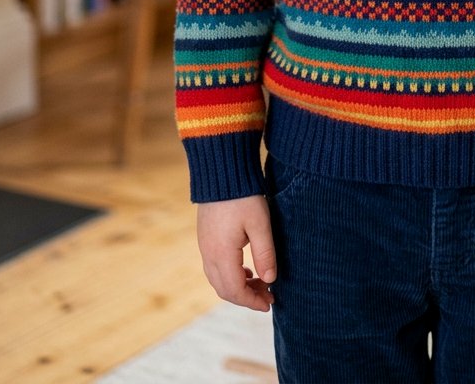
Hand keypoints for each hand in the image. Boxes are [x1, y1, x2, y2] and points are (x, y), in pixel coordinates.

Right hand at [196, 195, 276, 310]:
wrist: (221, 170)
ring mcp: (204, 246)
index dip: (252, 301)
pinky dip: (230, 274)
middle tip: (268, 295)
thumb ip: (265, 254)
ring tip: (260, 282)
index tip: (269, 304)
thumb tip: (270, 280)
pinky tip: (246, 269)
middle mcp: (208, 254)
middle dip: (246, 297)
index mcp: (221, 254)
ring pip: (218, 279)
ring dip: (238, 286)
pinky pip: (214, 267)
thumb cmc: (243, 196)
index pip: (235, 290)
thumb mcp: (260, 224)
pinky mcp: (205, 238)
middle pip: (224, 289)